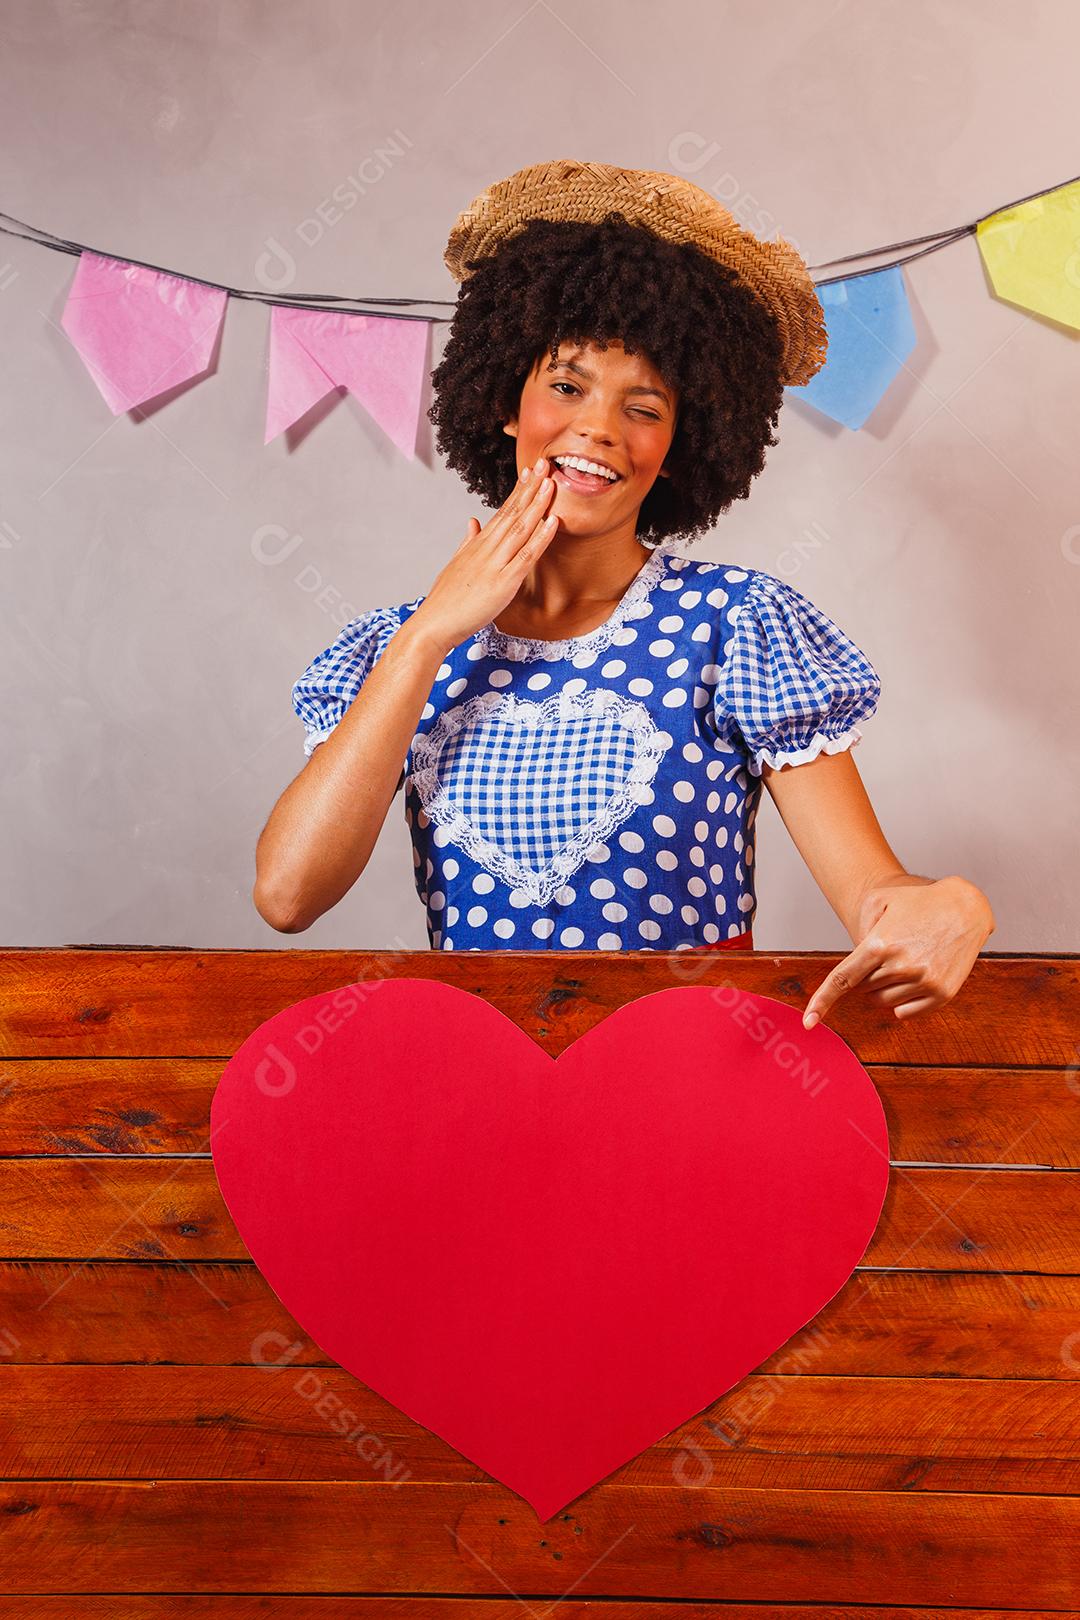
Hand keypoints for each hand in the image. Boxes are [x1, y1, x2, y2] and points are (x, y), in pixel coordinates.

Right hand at [409, 456, 560, 652]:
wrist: (434, 624)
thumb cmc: (445, 600)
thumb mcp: (456, 564)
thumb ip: (467, 542)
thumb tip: (473, 521)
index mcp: (477, 545)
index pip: (502, 511)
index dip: (518, 491)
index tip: (531, 472)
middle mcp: (486, 549)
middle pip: (513, 512)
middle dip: (531, 488)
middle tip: (546, 464)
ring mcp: (495, 564)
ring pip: (521, 528)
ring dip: (538, 504)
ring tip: (551, 483)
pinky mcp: (503, 582)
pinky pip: (526, 556)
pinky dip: (541, 537)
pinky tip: (552, 522)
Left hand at [802, 875, 995, 1029]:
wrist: (966, 906)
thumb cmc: (919, 902)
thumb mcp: (880, 901)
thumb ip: (859, 929)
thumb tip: (855, 969)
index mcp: (880, 944)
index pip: (842, 981)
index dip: (822, 1002)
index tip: (808, 1022)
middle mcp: (901, 966)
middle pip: (864, 989)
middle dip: (868, 975)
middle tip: (888, 953)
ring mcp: (923, 981)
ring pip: (884, 1002)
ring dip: (886, 987)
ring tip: (905, 961)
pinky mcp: (942, 993)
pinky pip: (906, 1013)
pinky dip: (902, 1003)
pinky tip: (914, 979)